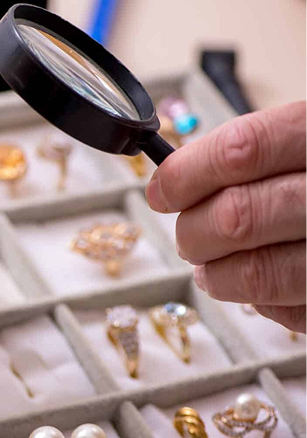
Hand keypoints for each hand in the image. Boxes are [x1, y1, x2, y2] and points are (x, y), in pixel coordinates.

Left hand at [146, 100, 306, 331]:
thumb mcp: (302, 141)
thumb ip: (245, 155)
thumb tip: (170, 181)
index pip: (241, 151)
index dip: (186, 174)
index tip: (161, 191)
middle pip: (237, 216)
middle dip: (193, 232)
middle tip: (187, 235)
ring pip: (256, 274)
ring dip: (215, 274)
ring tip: (209, 265)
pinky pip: (287, 311)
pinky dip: (258, 301)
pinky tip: (257, 283)